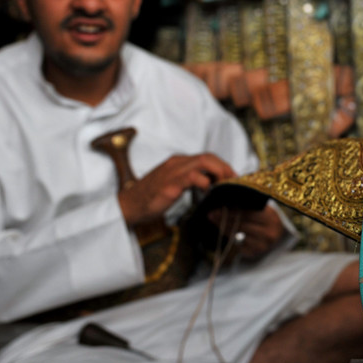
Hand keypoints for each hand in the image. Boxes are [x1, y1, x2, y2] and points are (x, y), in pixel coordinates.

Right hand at [118, 153, 236, 226]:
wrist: (129, 205)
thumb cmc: (151, 197)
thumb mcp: (174, 184)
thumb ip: (190, 180)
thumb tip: (210, 183)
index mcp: (178, 162)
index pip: (206, 157)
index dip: (222, 165)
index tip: (231, 177)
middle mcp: (177, 163)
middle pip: (208, 157)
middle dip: (225, 167)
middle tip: (233, 181)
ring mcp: (172, 172)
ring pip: (203, 162)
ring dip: (219, 172)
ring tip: (224, 185)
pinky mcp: (169, 185)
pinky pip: (192, 177)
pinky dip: (204, 182)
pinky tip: (207, 191)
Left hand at [207, 204, 284, 260]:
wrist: (279, 231)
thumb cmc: (266, 215)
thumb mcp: (260, 207)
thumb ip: (245, 203)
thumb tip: (222, 199)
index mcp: (270, 217)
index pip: (246, 213)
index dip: (230, 211)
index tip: (215, 209)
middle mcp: (269, 232)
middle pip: (241, 225)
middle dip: (224, 219)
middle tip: (211, 215)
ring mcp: (263, 245)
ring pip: (238, 236)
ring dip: (225, 229)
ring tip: (217, 222)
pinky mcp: (257, 253)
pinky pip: (239, 246)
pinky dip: (232, 239)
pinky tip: (227, 232)